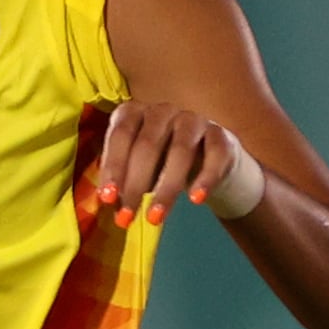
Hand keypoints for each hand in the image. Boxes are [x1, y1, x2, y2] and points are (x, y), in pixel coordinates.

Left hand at [79, 99, 250, 228]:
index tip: (107, 198)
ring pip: (181, 151)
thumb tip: (107, 204)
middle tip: (127, 218)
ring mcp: (193, 119)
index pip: (121, 135)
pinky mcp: (220, 134)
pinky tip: (196, 199)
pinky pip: (215, 154)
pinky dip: (206, 178)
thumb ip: (120, 183)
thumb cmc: (158, 163)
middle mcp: (163, 110)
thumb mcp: (134, 170)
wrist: (204, 160)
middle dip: (135, 185)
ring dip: (166, 188)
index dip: (113, 167)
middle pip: (148, 145)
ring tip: (155, 217)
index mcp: (134, 112)